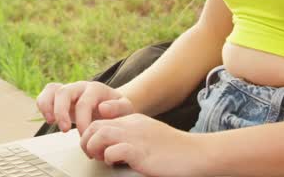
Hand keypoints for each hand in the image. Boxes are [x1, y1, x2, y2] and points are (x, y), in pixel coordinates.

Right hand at [36, 81, 135, 134]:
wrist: (113, 105)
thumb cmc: (118, 110)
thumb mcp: (125, 109)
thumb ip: (118, 108)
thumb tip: (102, 108)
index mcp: (96, 89)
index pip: (84, 103)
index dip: (82, 121)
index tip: (84, 136)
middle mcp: (80, 86)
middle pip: (64, 92)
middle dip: (61, 112)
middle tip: (64, 130)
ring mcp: (69, 89)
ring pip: (52, 89)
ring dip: (48, 106)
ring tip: (50, 122)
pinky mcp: (60, 96)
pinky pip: (46, 94)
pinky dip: (42, 105)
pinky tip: (48, 119)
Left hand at [79, 114, 209, 176]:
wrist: (196, 154)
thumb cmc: (175, 150)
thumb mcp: (148, 136)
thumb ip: (131, 136)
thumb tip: (112, 148)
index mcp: (133, 119)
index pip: (100, 120)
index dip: (90, 135)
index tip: (93, 149)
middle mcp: (132, 125)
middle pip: (95, 125)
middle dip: (86, 141)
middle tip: (92, 156)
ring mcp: (137, 138)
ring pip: (100, 134)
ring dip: (93, 148)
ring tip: (99, 159)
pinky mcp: (141, 153)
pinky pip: (115, 151)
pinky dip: (109, 158)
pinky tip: (114, 163)